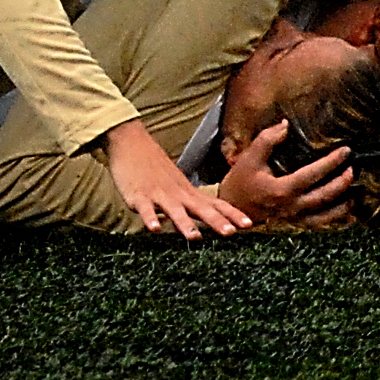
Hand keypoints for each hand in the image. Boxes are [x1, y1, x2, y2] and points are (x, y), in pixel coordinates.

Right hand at [102, 118, 251, 238]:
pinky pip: (145, 209)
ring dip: (185, 224)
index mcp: (187, 192)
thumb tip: (209, 218)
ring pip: (174, 210)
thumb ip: (190, 202)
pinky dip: (150, 218)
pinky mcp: (138, 195)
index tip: (249, 225)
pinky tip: (155, 229)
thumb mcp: (177, 184)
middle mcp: (177, 194)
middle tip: (231, 233)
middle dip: (216, 221)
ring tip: (195, 238)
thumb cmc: (153, 167)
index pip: (215, 204)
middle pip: (200, 209)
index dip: (232, 214)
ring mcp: (158, 194)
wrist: (130, 141)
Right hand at [218, 120, 355, 228]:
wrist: (231, 207)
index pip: (313, 174)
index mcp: (281, 190)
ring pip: (326, 215)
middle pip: (325, 196)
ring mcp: (294, 218)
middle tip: (352, 167)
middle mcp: (291, 207)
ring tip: (354, 189)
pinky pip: (320, 224)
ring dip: (343, 203)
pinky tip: (346, 212)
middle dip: (342, 181)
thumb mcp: (249, 158)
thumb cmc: (239, 182)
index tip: (345, 151)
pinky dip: (335, 218)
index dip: (331, 162)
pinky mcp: (294, 223)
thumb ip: (267, 140)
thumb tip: (285, 125)